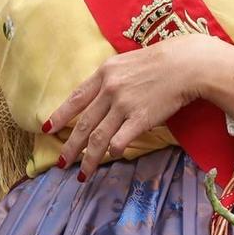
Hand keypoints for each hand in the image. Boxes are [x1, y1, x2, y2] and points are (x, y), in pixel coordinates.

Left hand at [50, 37, 233, 180]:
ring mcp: (124, 105)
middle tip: (61, 163)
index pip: (76, 98)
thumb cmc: (161, 61)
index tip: (47, 129)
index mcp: (104, 73)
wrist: (186, 64)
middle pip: (84, 124)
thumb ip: (112, 79)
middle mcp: (110, 89)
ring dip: (89, 158)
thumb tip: (100, 96)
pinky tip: (112, 157)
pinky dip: (113, 151)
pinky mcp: (140, 118)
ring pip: (98, 137)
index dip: (60, 115)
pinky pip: (120, 140)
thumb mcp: (128, 62)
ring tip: (82, 173)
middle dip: (70, 146)